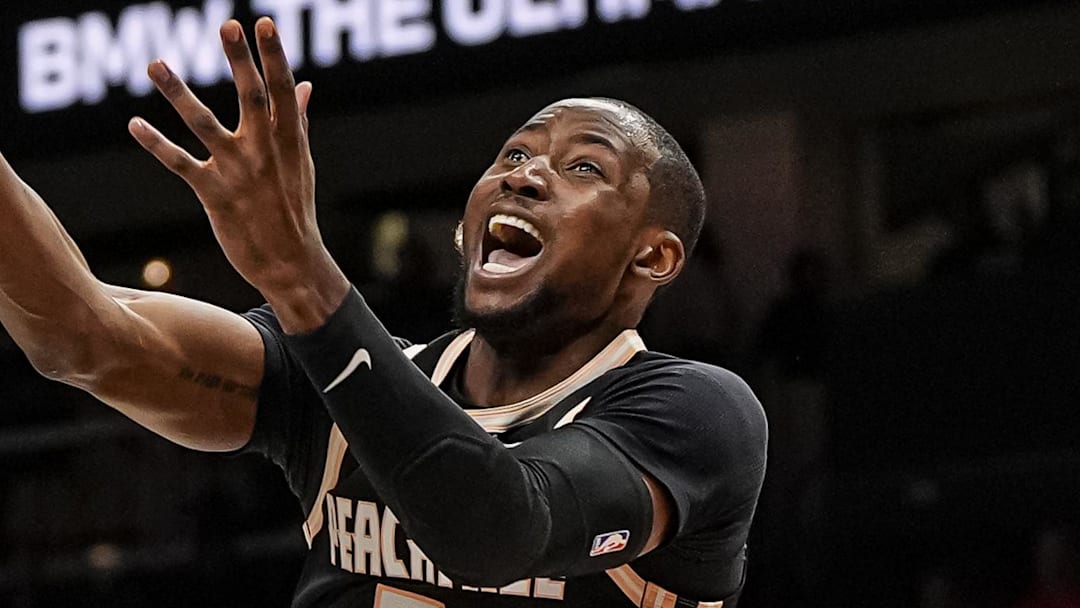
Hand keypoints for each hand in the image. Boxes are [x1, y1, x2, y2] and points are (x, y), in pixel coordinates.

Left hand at [129, 17, 348, 332]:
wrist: (290, 262)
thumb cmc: (294, 209)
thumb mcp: (300, 162)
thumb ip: (297, 121)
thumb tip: (305, 86)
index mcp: (289, 140)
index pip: (282, 90)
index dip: (273, 56)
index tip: (263, 23)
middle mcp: (265, 151)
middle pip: (251, 98)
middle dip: (239, 61)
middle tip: (226, 26)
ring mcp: (240, 172)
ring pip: (205, 125)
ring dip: (177, 93)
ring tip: (154, 63)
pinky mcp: (215, 194)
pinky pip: (180, 164)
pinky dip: (156, 144)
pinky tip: (134, 124)